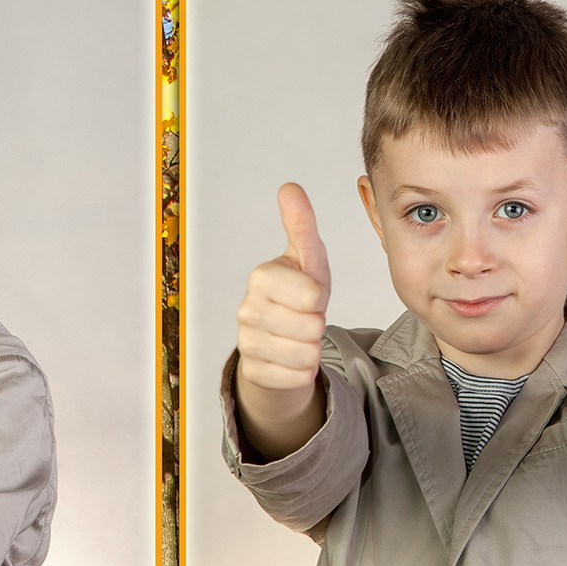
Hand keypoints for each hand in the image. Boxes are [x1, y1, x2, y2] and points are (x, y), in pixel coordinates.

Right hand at [234, 182, 332, 457]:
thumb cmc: (297, 296)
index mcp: (261, 277)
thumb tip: (289, 187)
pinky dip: (303, 373)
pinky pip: (298, 378)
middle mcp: (247, 310)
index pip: (313, 295)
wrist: (279, 342)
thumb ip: (301, 226)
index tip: (308, 295)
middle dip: (318, 326)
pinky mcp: (254, 373)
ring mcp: (247, 343)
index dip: (320, 299)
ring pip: (307, 356)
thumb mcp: (307, 260)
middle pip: (313, 327)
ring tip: (298, 338)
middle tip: (304, 318)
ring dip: (312, 350)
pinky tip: (290, 359)